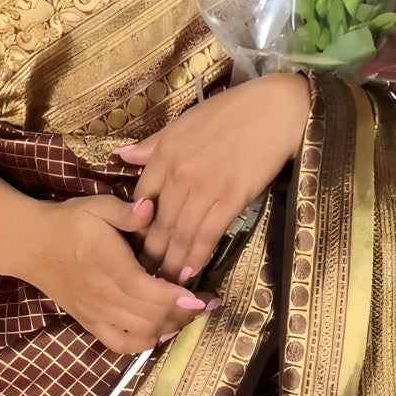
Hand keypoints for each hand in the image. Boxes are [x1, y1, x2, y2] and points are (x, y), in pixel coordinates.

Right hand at [22, 193, 214, 354]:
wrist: (32, 246)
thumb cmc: (69, 222)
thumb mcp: (96, 206)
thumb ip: (125, 211)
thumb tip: (150, 209)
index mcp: (105, 262)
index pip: (142, 289)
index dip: (172, 297)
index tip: (198, 298)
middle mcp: (102, 294)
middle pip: (148, 316)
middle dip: (183, 314)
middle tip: (208, 302)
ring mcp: (96, 313)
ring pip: (140, 333)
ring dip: (170, 327)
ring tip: (190, 314)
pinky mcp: (91, 323)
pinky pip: (122, 344)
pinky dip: (146, 343)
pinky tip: (162, 331)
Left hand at [114, 73, 309, 283]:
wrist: (273, 110)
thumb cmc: (229, 112)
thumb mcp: (183, 122)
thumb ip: (153, 144)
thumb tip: (123, 157)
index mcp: (165, 154)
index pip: (140, 199)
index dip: (135, 227)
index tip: (133, 246)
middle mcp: (179, 174)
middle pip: (158, 223)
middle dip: (150, 254)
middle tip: (144, 278)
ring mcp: (204, 188)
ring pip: (180, 234)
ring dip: (171, 263)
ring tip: (164, 285)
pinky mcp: (231, 198)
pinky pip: (208, 234)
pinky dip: (197, 256)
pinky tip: (190, 273)